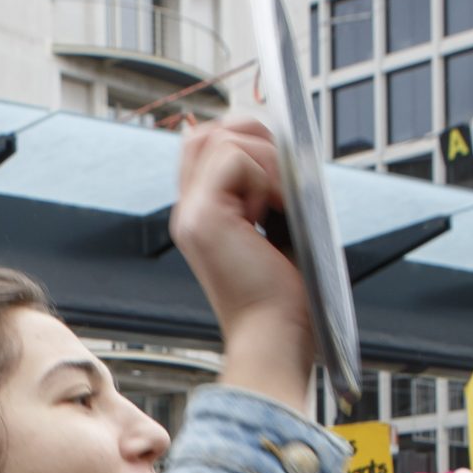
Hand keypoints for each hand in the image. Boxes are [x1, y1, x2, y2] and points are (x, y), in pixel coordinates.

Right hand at [170, 117, 315, 409]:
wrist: (273, 339)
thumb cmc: (283, 300)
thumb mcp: (278, 233)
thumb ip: (269, 193)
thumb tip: (276, 147)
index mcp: (202, 218)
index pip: (207, 147)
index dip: (246, 141)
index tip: (280, 174)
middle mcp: (188, 213)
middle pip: (208, 133)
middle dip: (256, 139)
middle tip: (284, 180)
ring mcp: (190, 214)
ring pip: (222, 138)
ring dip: (266, 161)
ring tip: (280, 205)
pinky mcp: (203, 217)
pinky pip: (233, 157)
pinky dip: (264, 175)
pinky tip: (273, 213)